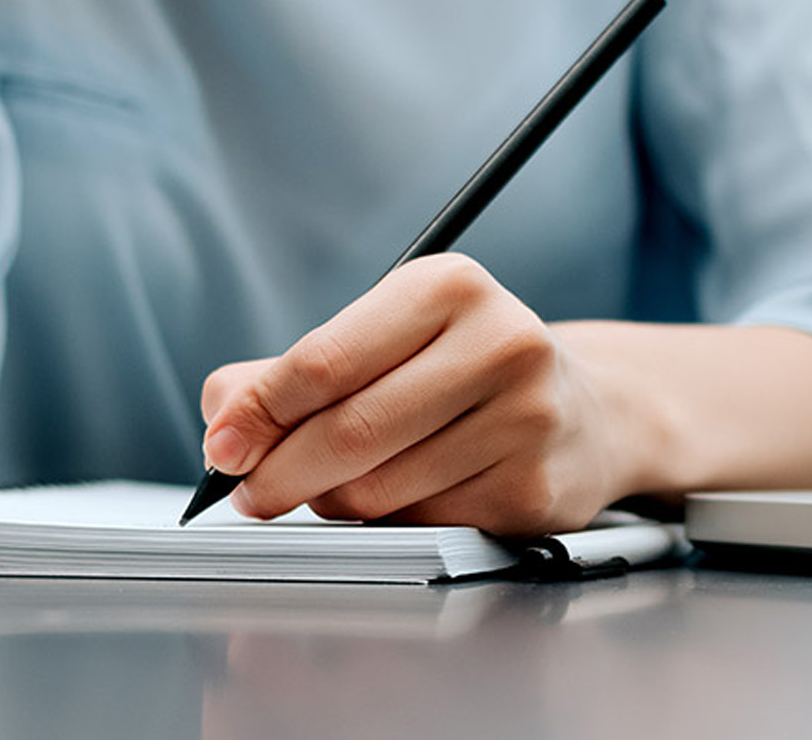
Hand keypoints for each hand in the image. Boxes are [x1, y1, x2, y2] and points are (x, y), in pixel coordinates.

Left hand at [198, 254, 650, 535]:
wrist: (588, 414)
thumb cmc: (459, 372)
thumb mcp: (378, 341)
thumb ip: (285, 374)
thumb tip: (224, 425)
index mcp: (447, 287)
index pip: (325, 360)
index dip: (259, 415)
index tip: (223, 450)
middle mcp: (500, 342)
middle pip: (350, 432)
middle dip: (281, 475)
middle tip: (251, 494)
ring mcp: (527, 418)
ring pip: (380, 490)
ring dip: (336, 503)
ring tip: (344, 484)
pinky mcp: (534, 488)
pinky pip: (423, 525)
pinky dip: (393, 523)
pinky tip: (411, 495)